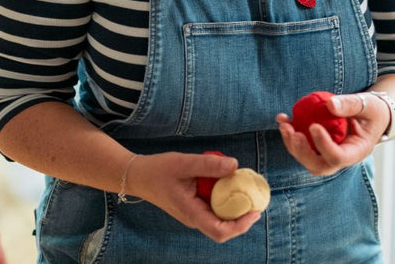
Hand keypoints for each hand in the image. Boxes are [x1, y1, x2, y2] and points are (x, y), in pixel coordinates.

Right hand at [124, 152, 261, 242]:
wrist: (138, 175)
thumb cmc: (157, 170)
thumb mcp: (182, 163)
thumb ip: (208, 165)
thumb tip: (235, 165)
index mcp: (190, 212)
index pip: (219, 231)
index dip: (241, 225)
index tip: (254, 211)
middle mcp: (194, 218)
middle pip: (225, 228)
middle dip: (243, 216)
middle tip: (256, 197)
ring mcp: (194, 215)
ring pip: (221, 219)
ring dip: (235, 207)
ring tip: (244, 188)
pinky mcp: (194, 208)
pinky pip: (214, 209)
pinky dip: (225, 199)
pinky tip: (227, 184)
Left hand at [276, 92, 387, 175]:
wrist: (371, 115)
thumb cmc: (372, 110)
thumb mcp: (369, 104)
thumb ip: (351, 104)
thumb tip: (329, 105)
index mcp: (357, 151)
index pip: (338, 157)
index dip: (324, 145)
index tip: (313, 126)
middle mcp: (342, 158)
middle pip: (319, 166)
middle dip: (302, 152)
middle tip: (293, 133)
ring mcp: (328, 155)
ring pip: (306, 159)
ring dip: (291, 144)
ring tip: (284, 124)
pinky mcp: (317, 148)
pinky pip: (301, 146)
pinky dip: (289, 134)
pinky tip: (283, 118)